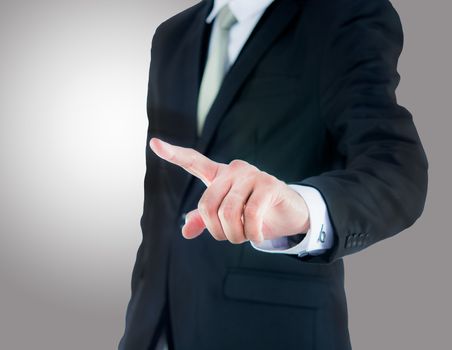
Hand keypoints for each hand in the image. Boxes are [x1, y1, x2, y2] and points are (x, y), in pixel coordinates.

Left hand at [149, 137, 309, 243]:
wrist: (288, 212)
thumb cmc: (254, 213)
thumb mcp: (228, 217)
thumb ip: (205, 220)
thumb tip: (185, 230)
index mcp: (219, 175)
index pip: (193, 161)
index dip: (173, 154)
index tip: (153, 143)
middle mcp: (232, 170)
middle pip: (208, 204)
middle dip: (217, 231)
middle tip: (231, 238)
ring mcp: (251, 174)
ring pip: (229, 212)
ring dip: (235, 234)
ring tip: (245, 237)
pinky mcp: (269, 184)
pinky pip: (251, 215)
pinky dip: (252, 232)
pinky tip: (257, 235)